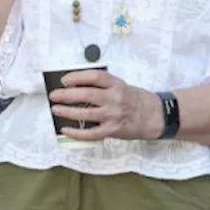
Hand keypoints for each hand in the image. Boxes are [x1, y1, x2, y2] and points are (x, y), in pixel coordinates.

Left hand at [48, 69, 162, 140]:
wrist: (156, 116)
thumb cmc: (137, 100)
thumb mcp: (123, 86)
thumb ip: (105, 86)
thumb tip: (77, 87)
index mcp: (117, 84)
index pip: (95, 77)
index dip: (78, 77)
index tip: (65, 80)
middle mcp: (115, 98)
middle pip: (87, 94)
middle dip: (67, 94)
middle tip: (54, 95)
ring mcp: (113, 115)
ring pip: (86, 113)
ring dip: (68, 111)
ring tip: (56, 109)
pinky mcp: (113, 130)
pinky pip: (91, 133)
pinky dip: (77, 132)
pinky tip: (66, 129)